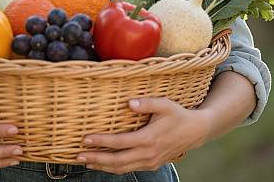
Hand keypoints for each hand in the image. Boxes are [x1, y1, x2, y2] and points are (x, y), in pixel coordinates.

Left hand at [76, 97, 210, 173]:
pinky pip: (129, 169)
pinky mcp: (151, 164)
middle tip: (78, 156)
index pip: (120, 143)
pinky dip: (114, 168)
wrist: (195, 131)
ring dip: (102, 166)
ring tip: (86, 162)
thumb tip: (129, 103)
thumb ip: (147, 103)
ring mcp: (149, 161)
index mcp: (148, 139)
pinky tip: (103, 164)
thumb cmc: (177, 114)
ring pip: (122, 168)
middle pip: (117, 161)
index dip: (101, 142)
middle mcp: (147, 154)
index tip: (85, 139)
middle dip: (96, 159)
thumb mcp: (164, 104)